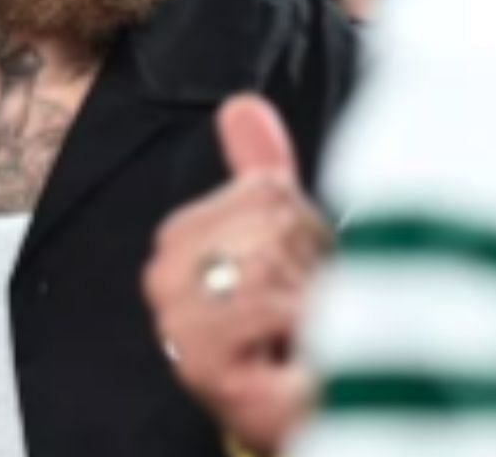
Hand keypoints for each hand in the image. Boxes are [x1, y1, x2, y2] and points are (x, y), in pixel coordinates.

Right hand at [144, 94, 327, 452]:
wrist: (328, 392)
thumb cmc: (304, 318)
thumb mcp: (288, 232)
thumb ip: (261, 170)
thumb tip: (241, 103)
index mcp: (181, 238)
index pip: (261, 193)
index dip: (302, 228)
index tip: (301, 267)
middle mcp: (166, 279)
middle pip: (265, 224)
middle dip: (307, 261)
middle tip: (306, 299)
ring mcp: (177, 326)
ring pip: (262, 262)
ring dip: (306, 295)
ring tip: (304, 325)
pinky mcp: (197, 367)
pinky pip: (258, 308)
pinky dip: (295, 325)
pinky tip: (296, 348)